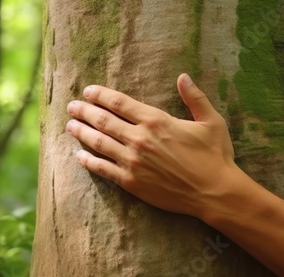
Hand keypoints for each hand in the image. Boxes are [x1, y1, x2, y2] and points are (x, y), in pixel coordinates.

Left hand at [66, 73, 237, 217]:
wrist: (214, 192)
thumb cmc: (214, 156)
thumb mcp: (211, 121)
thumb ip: (195, 98)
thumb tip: (183, 77)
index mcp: (156, 121)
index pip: (119, 103)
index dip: (100, 95)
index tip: (88, 91)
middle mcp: (139, 139)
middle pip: (103, 121)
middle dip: (84, 111)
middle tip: (71, 107)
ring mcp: (133, 162)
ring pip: (98, 143)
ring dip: (81, 132)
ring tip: (70, 126)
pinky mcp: (131, 182)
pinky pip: (103, 170)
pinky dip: (88, 161)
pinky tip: (79, 156)